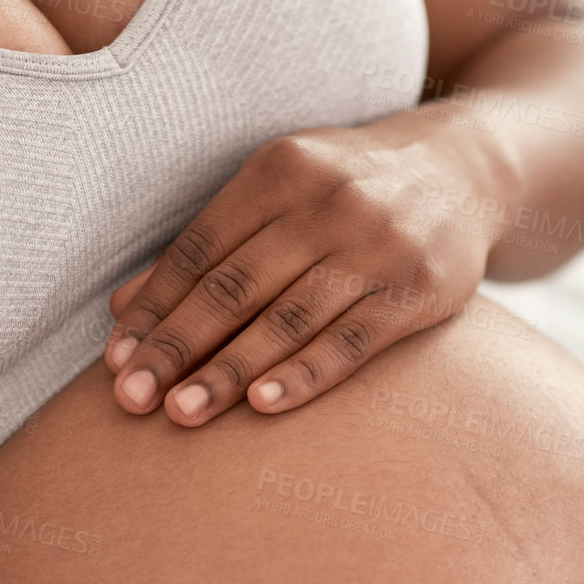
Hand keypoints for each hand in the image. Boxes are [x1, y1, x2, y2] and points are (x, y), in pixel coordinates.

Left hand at [104, 111, 510, 425]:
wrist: (466, 170)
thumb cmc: (347, 191)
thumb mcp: (277, 193)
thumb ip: (206, 247)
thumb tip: (121, 310)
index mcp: (279, 170)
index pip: (200, 249)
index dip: (154, 308)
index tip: (116, 360)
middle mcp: (327, 201)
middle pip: (235, 286)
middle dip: (178, 346)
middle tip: (131, 399)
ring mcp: (377, 245)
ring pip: (288, 318)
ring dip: (229, 371)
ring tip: (181, 414)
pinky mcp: (419, 290)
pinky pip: (353, 341)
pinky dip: (306, 374)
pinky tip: (263, 406)